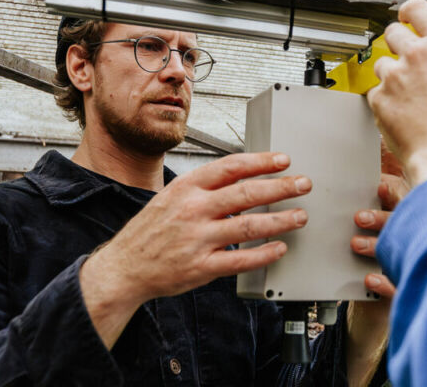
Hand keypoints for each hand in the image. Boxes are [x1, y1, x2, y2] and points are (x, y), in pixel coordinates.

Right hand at [80, 152, 309, 347]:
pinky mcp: (201, 267)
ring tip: (300, 216)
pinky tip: (279, 248)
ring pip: (249, 226)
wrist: (124, 267)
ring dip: (281, 220)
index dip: (261, 162)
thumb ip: (204, 188)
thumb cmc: (150, 231)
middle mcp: (193, 210)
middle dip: (281, 187)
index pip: (231, 167)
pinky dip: (264, 254)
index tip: (284, 160)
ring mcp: (198, 239)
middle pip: (246, 193)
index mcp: (186, 188)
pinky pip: (240, 260)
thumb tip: (242, 177)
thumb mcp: (171, 196)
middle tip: (303, 184)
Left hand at [351, 141, 405, 298]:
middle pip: (403, 225)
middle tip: (358, 217)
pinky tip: (369, 278)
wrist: (414, 276)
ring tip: (356, 243)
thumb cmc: (402, 232)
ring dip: (376, 247)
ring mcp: (417, 260)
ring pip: (400, 253)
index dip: (392, 193)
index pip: (406, 201)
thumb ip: (389, 188)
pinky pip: (400, 286)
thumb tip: (374, 159)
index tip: (378, 187)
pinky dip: (384, 283)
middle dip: (380, 220)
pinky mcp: (411, 284)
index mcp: (417, 212)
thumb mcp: (397, 206)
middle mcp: (419, 234)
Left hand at [366, 0, 426, 185]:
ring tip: (412, 96)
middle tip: (410, 62)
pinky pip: (377, 91)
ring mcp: (395, 75)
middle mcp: (417, 54)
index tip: (407, 16)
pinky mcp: (379, 97)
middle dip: (400, 45)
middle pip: (393, 33)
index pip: (418, 8)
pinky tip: (405, 112)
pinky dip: (387, 100)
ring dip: (393, 75)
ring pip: (383, 63)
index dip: (410, 11)